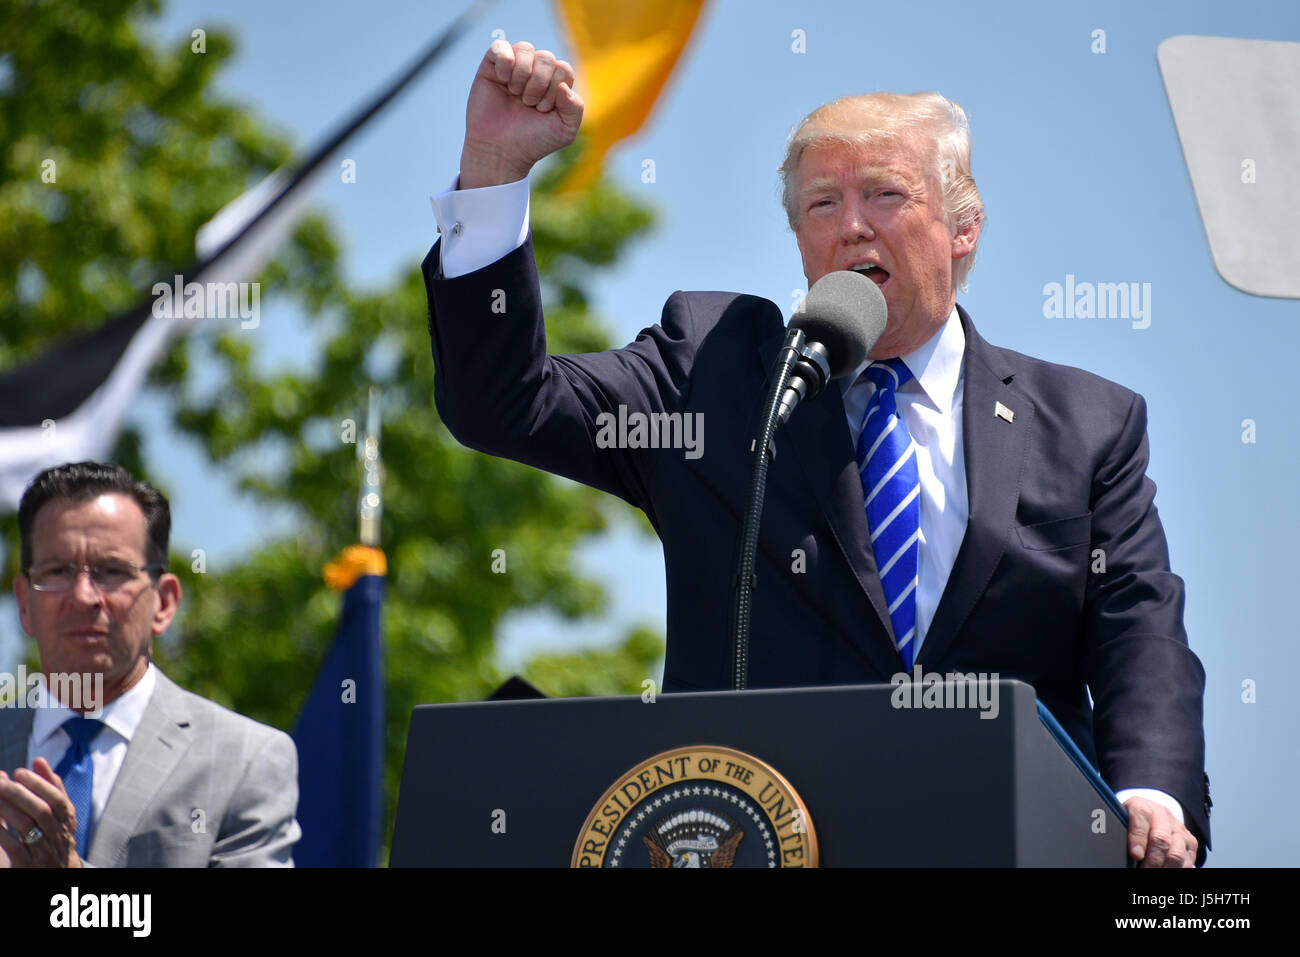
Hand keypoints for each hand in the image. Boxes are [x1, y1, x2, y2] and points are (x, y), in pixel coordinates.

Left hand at [0, 760, 83, 867]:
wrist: (57, 872)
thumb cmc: (53, 836)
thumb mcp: (57, 813)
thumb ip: (49, 787)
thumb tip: (38, 760)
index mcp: (67, 820)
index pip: (58, 799)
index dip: (40, 784)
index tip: (20, 772)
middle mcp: (59, 836)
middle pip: (42, 811)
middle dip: (21, 794)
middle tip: (1, 782)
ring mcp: (45, 852)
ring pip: (27, 827)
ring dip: (8, 809)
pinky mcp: (29, 865)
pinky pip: (14, 847)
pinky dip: (1, 832)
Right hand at [459, 39, 583, 188]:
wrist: (500, 150)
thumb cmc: (533, 141)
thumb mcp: (565, 130)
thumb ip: (575, 107)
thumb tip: (563, 86)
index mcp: (554, 84)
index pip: (563, 68)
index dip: (555, 88)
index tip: (543, 110)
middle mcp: (535, 72)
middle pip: (546, 57)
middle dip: (539, 83)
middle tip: (528, 104)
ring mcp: (513, 68)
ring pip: (525, 48)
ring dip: (522, 74)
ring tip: (515, 94)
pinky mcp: (491, 67)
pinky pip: (500, 47)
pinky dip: (504, 61)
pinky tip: (502, 79)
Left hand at [1123, 795, 1195, 867]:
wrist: (1153, 814)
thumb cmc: (1132, 821)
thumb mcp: (1121, 818)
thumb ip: (1119, 828)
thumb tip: (1112, 846)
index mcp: (1142, 806)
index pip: (1141, 818)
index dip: (1138, 838)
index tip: (1135, 854)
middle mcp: (1163, 815)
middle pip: (1161, 840)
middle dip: (1152, 860)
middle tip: (1143, 870)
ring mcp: (1179, 829)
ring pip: (1176, 854)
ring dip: (1165, 868)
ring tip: (1153, 874)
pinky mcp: (1190, 843)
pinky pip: (1188, 862)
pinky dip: (1176, 870)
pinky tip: (1165, 871)